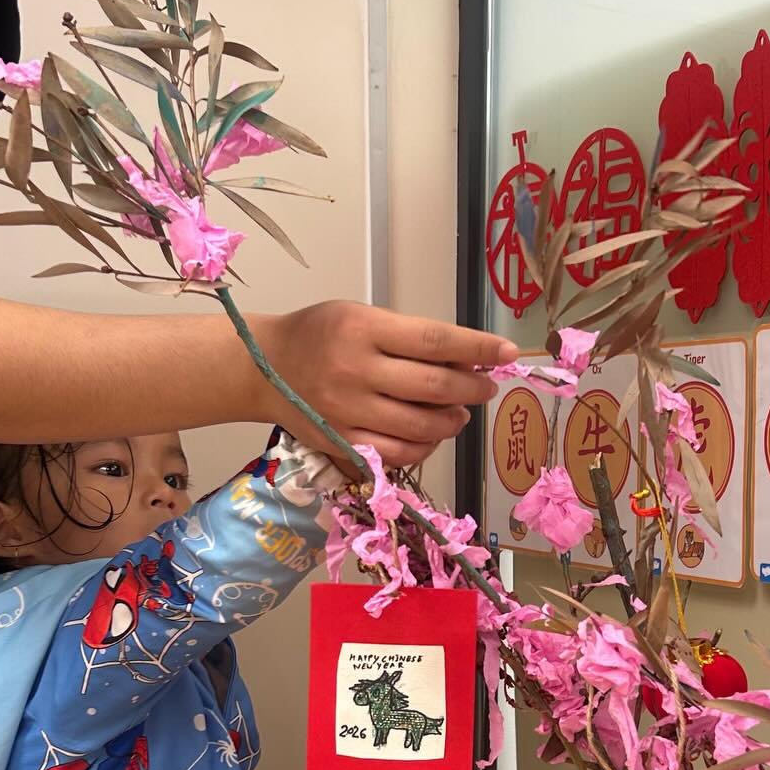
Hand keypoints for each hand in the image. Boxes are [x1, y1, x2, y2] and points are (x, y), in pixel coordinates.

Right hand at [254, 302, 517, 468]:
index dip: (478, 348)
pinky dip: (426, 447)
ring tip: (459, 412)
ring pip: (421, 426)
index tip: (507, 352)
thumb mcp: (360, 316)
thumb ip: (407, 337)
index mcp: (363, 328)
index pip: (435, 340)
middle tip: (485, 386)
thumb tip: (466, 358)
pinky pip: (398, 454)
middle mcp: (356, 371)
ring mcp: (348, 412)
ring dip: (452, 421)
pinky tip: (433, 435)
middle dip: (472, 387)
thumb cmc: (317, 335)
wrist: (261, 367)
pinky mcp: (342, 442)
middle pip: (434, 386)